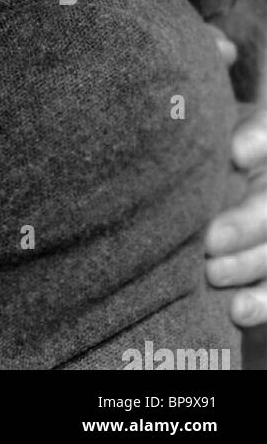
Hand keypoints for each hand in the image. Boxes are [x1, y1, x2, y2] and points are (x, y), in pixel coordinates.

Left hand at [205, 103, 266, 327]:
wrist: (194, 202)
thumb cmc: (185, 164)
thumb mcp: (193, 144)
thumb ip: (201, 141)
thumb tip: (226, 150)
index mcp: (257, 147)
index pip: (265, 134)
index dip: (258, 139)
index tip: (234, 154)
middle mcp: (265, 186)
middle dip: (246, 224)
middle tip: (210, 238)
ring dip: (248, 265)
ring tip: (212, 273)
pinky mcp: (266, 272)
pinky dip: (260, 304)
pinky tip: (237, 309)